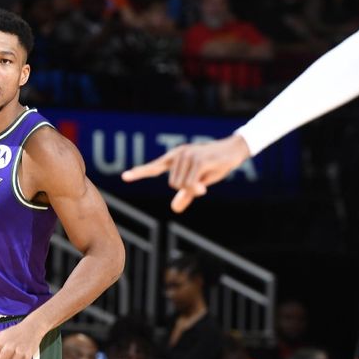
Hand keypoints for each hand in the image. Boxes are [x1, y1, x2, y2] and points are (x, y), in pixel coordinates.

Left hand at [121, 134, 250, 211]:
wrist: (234, 150)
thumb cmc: (215, 165)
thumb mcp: (199, 181)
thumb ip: (186, 194)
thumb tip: (175, 208)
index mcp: (174, 158)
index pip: (153, 167)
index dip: (139, 173)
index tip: (124, 177)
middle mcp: (178, 154)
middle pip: (173, 185)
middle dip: (187, 188)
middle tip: (201, 180)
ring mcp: (188, 156)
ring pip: (181, 185)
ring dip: (194, 188)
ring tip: (206, 175)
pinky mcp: (199, 160)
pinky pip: (191, 184)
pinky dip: (198, 190)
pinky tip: (205, 186)